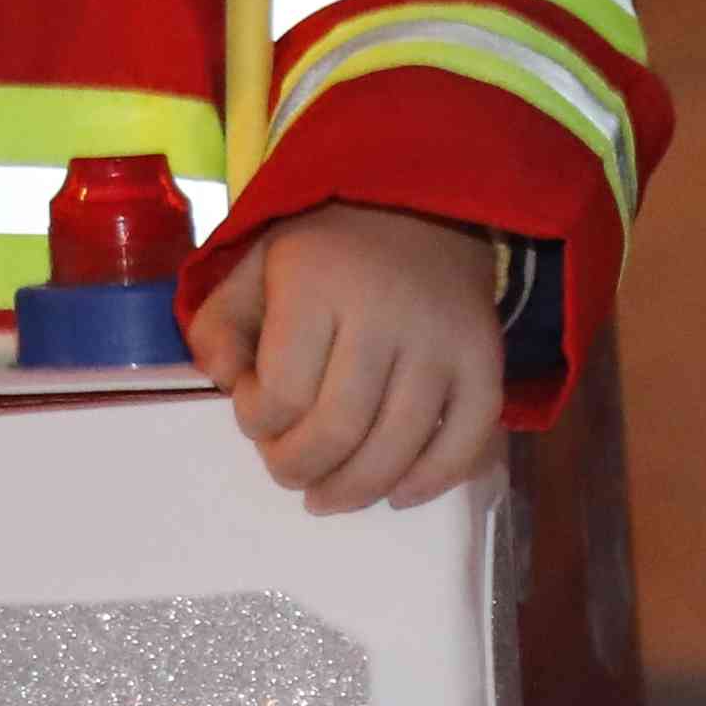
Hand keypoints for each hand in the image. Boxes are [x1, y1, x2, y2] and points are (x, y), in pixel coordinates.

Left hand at [189, 201, 512, 509]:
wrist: (425, 211)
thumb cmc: (328, 250)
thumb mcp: (255, 266)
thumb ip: (219, 324)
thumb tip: (227, 382)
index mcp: (320, 283)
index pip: (282, 391)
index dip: (257, 422)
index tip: (256, 410)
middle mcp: (387, 314)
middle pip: (338, 429)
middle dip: (299, 467)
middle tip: (287, 470)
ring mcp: (442, 343)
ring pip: (397, 447)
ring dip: (354, 490)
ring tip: (327, 495)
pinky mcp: (485, 363)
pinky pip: (464, 441)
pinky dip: (431, 481)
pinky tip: (398, 495)